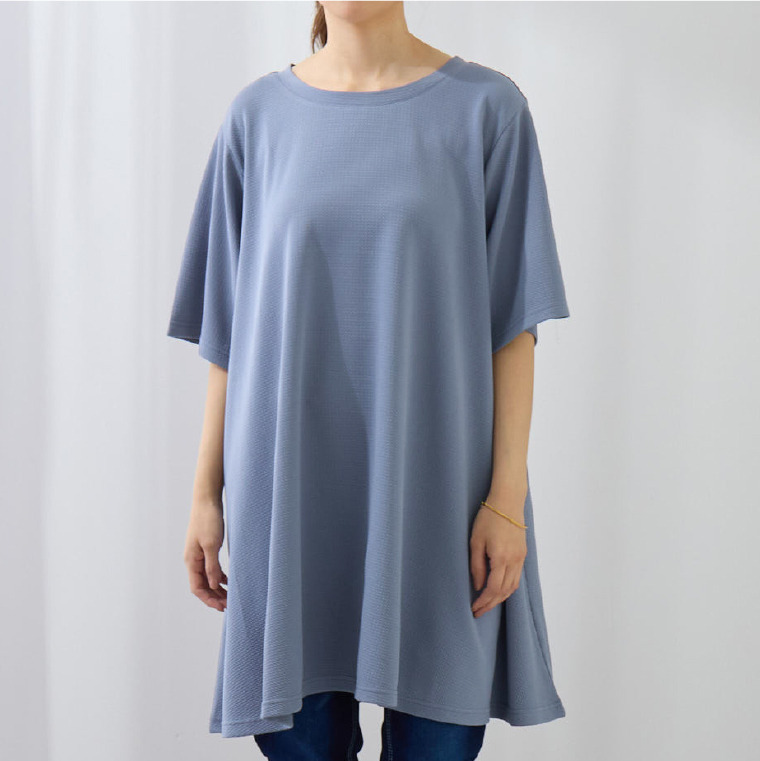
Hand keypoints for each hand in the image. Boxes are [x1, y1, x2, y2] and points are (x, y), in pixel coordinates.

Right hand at [184, 498, 227, 611]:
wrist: (207, 500)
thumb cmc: (208, 520)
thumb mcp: (212, 544)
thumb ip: (212, 566)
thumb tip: (214, 585)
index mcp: (191, 560)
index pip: (197, 587)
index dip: (209, 599)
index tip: (222, 607)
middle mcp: (193, 559)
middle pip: (202, 585)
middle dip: (214, 596)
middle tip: (229, 604)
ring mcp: (199, 554)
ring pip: (207, 577)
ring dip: (217, 588)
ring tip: (230, 596)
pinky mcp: (206, 547)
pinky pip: (210, 567)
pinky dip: (219, 576)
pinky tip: (228, 580)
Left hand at [469, 493, 526, 617]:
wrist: (507, 502)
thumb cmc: (488, 518)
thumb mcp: (475, 541)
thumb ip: (477, 565)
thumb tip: (479, 586)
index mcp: (501, 558)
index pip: (493, 589)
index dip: (484, 602)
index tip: (474, 608)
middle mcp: (514, 561)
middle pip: (504, 592)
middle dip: (491, 604)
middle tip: (479, 611)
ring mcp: (520, 558)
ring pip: (512, 587)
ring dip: (500, 598)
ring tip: (488, 604)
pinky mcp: (523, 554)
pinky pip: (517, 578)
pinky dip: (508, 588)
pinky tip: (499, 590)